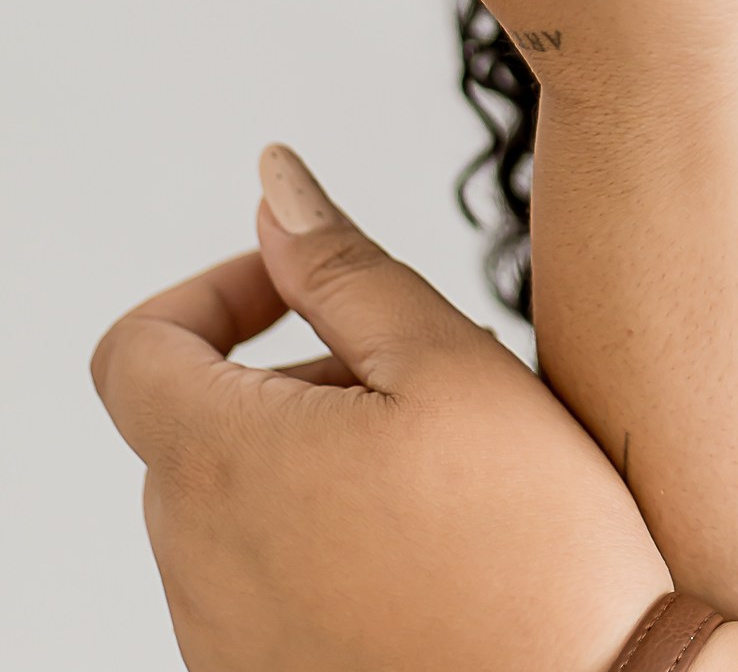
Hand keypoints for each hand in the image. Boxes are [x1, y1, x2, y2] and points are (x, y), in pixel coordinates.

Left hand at [90, 146, 672, 671]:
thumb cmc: (530, 544)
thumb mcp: (449, 361)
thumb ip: (345, 267)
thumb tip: (274, 183)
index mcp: (222, 465)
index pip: (136, 348)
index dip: (218, 290)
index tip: (305, 287)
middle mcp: (193, 562)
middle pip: (202, 421)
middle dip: (306, 372)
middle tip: (434, 378)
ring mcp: (221, 639)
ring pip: (238, 498)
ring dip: (322, 451)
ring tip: (449, 463)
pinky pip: (265, 578)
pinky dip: (329, 531)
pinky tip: (436, 539)